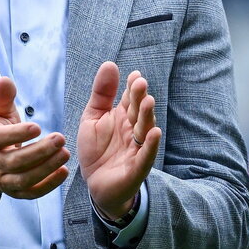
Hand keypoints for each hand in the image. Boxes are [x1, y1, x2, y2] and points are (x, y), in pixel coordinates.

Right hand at [0, 77, 70, 202]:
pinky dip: (47, 185)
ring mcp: (4, 180)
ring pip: (24, 179)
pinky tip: (63, 172)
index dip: (17, 134)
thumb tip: (5, 80)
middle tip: (60, 139)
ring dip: (45, 168)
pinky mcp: (16, 192)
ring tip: (65, 154)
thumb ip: (2, 96)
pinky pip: (31, 192)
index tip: (37, 127)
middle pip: (15, 162)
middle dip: (39, 151)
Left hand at [77, 62, 160, 219]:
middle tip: (140, 84)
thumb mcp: (93, 118)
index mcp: (123, 117)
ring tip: (148, 102)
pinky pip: (145, 156)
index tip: (134, 75)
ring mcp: (136, 149)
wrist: (95, 184)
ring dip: (147, 117)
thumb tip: (110, 64)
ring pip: (144, 131)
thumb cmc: (96, 149)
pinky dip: (150, 145)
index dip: (133, 88)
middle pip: (138, 113)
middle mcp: (133, 131)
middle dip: (140, 98)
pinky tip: (154, 133)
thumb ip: (101, 94)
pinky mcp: (136, 168)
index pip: (130, 100)